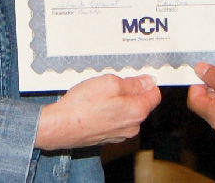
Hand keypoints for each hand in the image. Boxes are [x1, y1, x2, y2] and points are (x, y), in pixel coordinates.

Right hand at [35, 74, 160, 149]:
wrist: (60, 127)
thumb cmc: (82, 105)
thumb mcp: (109, 83)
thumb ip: (133, 83)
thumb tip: (149, 81)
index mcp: (137, 111)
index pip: (155, 95)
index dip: (146, 83)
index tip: (134, 76)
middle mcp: (132, 126)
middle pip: (141, 104)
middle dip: (129, 92)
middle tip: (110, 84)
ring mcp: (120, 135)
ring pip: (127, 112)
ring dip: (118, 102)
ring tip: (99, 96)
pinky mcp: (107, 138)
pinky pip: (115, 121)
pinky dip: (108, 113)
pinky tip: (94, 108)